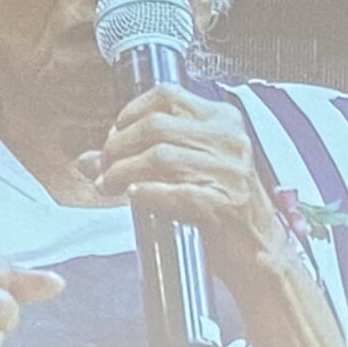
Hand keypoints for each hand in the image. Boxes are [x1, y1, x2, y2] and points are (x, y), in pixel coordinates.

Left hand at [84, 83, 347, 346]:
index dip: (128, 113)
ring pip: (158, 156)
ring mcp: (229, 171)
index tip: (112, 137)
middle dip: (118, 146)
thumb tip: (86, 161)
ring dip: (122, 172)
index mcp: (223, 121)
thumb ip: (140, 159)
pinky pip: (173, 191)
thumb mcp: (189, 172)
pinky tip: (134, 198)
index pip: (165, 94)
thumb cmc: (222, 210)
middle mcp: (229, 139)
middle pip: (155, 125)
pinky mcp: (223, 204)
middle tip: (104, 168)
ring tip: (110, 186)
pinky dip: (146, 193)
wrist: (261, 252)